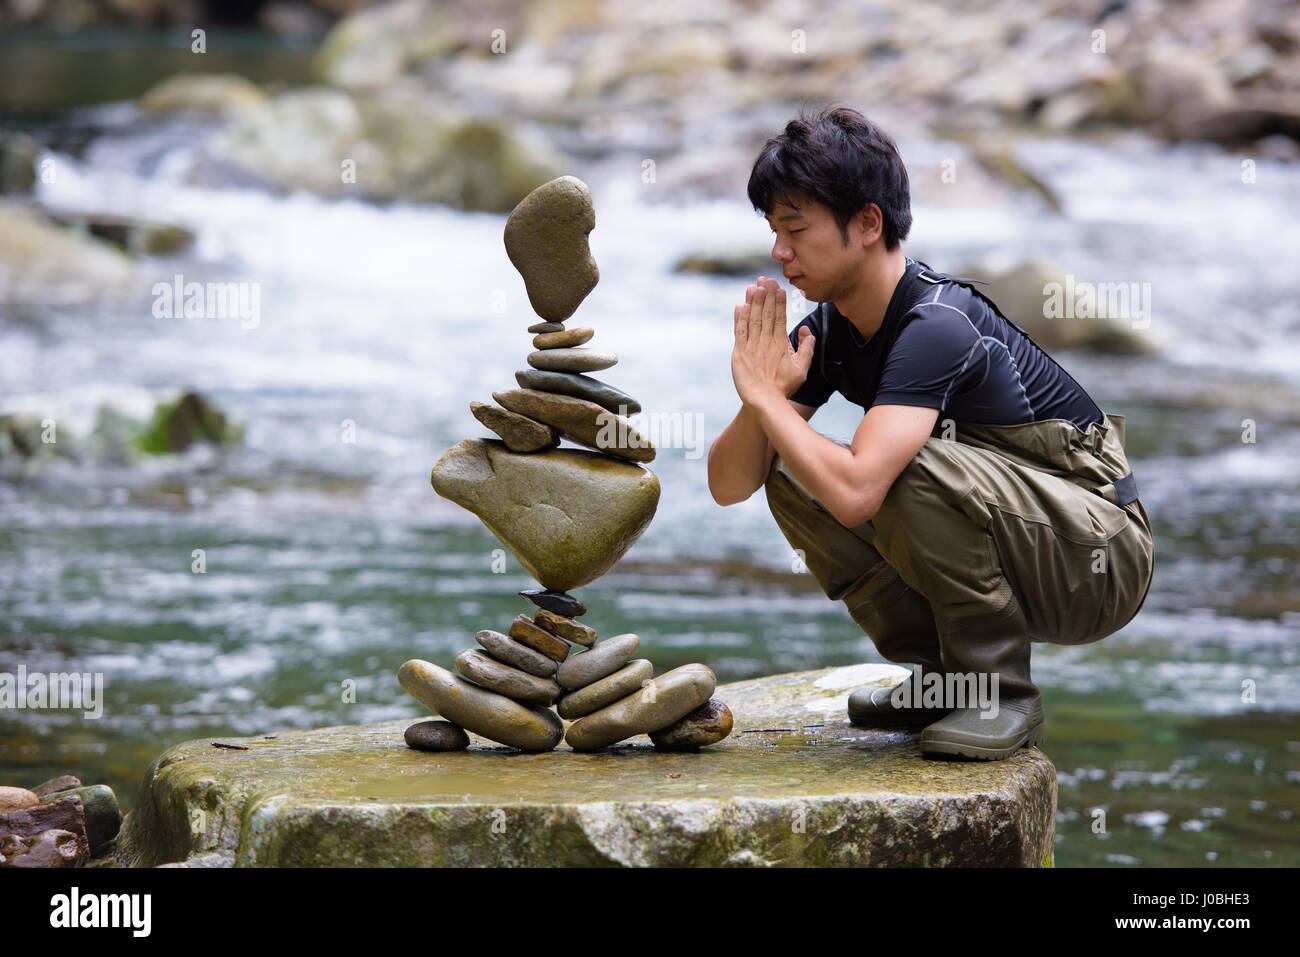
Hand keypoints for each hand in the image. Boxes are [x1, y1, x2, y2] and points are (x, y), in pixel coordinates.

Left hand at [731, 276, 815, 405]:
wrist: (764, 401)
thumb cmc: (784, 387)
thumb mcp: (802, 369)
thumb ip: (807, 348)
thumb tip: (807, 331)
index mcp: (781, 344)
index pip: (780, 317)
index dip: (778, 301)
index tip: (778, 288)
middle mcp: (766, 342)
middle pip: (766, 314)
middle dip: (766, 295)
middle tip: (766, 280)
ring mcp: (751, 347)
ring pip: (752, 319)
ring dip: (753, 302)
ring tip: (754, 286)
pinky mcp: (739, 354)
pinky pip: (739, 332)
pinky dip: (739, 318)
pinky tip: (740, 305)